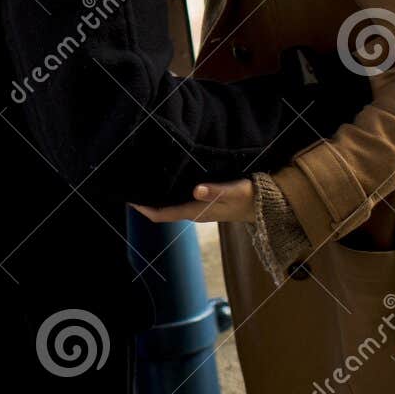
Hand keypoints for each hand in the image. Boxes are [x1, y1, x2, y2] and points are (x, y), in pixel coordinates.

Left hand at [131, 178, 255, 223]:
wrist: (266, 207)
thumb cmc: (250, 198)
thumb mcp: (235, 191)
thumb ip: (216, 191)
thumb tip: (195, 190)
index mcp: (195, 211)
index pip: (162, 214)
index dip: (143, 208)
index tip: (128, 197)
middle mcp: (193, 212)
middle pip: (161, 210)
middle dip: (145, 200)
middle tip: (130, 183)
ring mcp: (198, 208)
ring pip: (169, 204)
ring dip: (156, 196)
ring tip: (142, 180)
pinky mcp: (203, 202)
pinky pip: (178, 199)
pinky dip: (168, 192)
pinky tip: (164, 179)